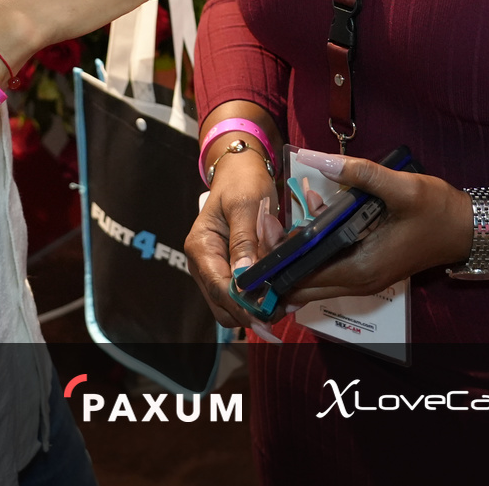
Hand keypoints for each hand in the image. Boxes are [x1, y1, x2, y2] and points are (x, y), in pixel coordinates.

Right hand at [186, 147, 278, 328]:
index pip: (220, 288)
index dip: (243, 307)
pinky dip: (260, 298)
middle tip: (284, 310)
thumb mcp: (246, 204)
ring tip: (287, 303)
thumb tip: (243, 276)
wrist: (241, 169)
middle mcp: (204, 263)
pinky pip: (242, 292)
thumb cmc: (242, 181)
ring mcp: (216, 267)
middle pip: (223, 304)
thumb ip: (245, 240)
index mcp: (201, 246)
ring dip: (257, 308)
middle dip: (251, 313)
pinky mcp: (230, 268)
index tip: (267, 318)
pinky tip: (281, 293)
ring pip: (232, 304)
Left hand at [280, 151, 471, 304]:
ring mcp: (362, 280)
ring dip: (294, 253)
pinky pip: (327, 268)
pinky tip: (310, 218)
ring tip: (282, 217)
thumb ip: (360, 174)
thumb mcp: (402, 187)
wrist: (467, 230)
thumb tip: (319, 159)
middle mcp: (358, 282)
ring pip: (312, 278)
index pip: (302, 274)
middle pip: (301, 282)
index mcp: (361, 268)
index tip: (264, 224)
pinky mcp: (366, 271)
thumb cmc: (438, 211)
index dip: (277, 254)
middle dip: (278, 255)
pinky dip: (312, 250)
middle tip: (265, 219)